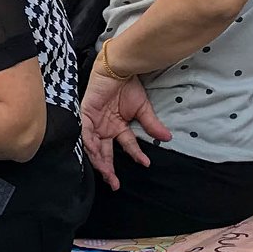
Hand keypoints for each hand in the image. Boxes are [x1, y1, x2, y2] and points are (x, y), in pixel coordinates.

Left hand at [79, 63, 170, 190]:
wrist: (118, 67)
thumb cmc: (128, 85)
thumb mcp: (142, 108)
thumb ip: (152, 124)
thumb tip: (167, 138)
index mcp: (118, 126)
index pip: (127, 146)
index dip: (136, 155)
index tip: (146, 163)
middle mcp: (105, 128)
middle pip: (105, 153)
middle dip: (109, 170)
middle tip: (115, 184)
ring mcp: (94, 123)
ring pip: (94, 148)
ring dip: (99, 162)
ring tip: (107, 174)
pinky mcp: (85, 115)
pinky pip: (85, 134)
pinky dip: (89, 144)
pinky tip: (96, 154)